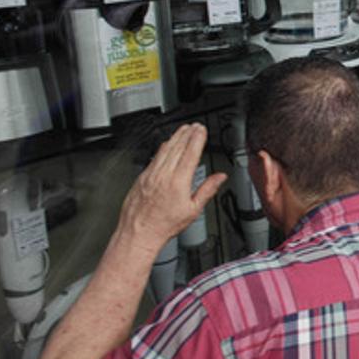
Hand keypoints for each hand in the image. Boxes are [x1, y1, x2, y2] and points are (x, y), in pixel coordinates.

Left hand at [117, 124, 225, 253]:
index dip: (197, 139)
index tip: (202, 130)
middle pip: (178, 147)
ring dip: (175, 137)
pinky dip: (163, 147)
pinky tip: (167, 144)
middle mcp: (163, 175)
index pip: (190, 153)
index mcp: (178, 182)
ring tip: (183, 129)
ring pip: (165, 149)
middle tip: (195, 125)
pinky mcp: (141, 177)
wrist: (138, 233)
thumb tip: (220, 177)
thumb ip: (207, 190)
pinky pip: (154, 157)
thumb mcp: (193, 210)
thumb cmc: (163, 226)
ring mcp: (150, 175)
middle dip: (188, 134)